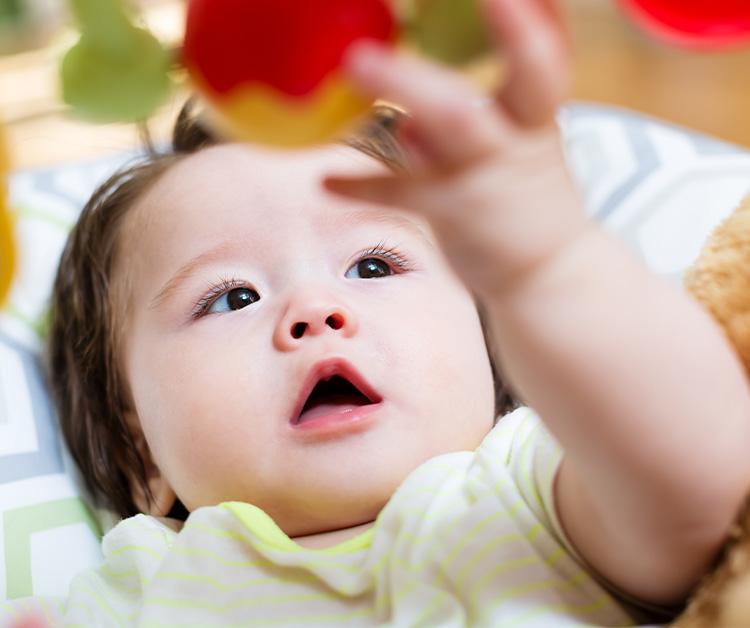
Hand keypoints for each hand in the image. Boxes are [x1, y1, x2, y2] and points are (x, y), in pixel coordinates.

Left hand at [325, 0, 586, 300]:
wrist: (552, 271)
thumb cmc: (528, 196)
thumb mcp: (522, 143)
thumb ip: (480, 111)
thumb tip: (419, 104)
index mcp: (534, 115)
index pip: (543, 58)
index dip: (532, 21)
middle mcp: (514, 138)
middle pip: (509, 78)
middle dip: (494, 37)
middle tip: (471, 1)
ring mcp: (484, 175)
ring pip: (450, 124)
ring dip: (406, 87)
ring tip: (358, 60)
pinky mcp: (455, 211)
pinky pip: (403, 191)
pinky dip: (362, 184)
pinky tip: (326, 180)